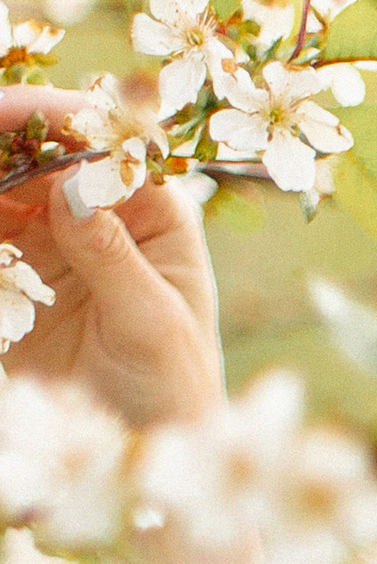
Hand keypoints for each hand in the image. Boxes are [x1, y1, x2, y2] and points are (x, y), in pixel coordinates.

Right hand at [0, 86, 223, 426]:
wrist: (144, 449)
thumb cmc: (173, 390)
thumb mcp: (151, 325)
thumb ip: (111, 255)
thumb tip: (71, 186)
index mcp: (155, 212)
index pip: (102, 143)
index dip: (51, 118)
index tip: (2, 114)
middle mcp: (103, 212)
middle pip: (41, 152)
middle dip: (1, 140)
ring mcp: (55, 238)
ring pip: (3, 186)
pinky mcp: (18, 271)